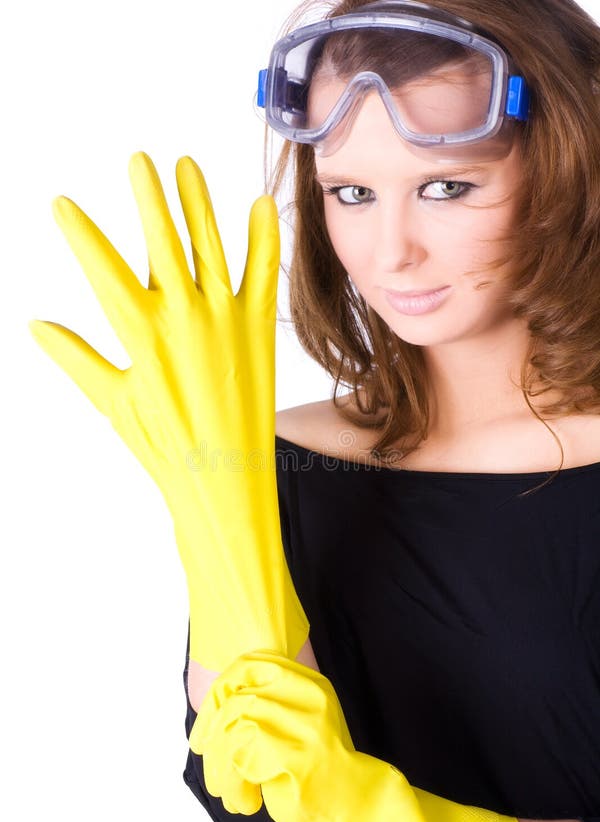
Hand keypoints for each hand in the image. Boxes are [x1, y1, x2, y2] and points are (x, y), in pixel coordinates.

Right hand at [29, 153, 307, 670]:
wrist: (223, 476)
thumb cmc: (162, 445)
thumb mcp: (112, 400)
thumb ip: (76, 358)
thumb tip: (37, 325)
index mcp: (141, 332)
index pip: (103, 268)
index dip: (81, 233)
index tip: (62, 203)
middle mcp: (184, 315)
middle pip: (163, 241)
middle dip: (149, 197)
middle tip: (140, 159)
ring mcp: (226, 317)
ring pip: (210, 246)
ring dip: (198, 203)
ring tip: (186, 165)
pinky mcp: (260, 328)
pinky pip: (263, 273)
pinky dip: (263, 237)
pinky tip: (261, 203)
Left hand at [193, 651, 519, 821]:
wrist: (357, 811)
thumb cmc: (319, 775)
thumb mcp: (295, 727)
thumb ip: (266, 708)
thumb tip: (213, 709)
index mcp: (309, 683)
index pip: (249, 664)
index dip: (219, 691)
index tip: (207, 726)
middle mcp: (307, 696)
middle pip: (235, 698)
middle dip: (211, 732)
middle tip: (205, 757)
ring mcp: (302, 724)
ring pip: (233, 729)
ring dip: (219, 766)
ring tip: (226, 791)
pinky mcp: (294, 754)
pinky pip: (240, 760)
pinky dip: (232, 785)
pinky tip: (245, 802)